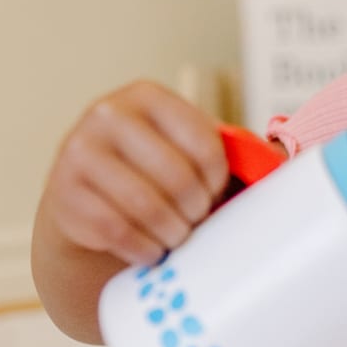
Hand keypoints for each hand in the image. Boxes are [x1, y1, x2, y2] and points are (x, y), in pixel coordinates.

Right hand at [41, 80, 228, 266]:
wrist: (88, 202)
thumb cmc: (152, 176)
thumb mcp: (185, 152)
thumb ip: (234, 153)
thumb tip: (282, 162)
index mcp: (147, 96)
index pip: (205, 143)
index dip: (217, 181)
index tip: (213, 195)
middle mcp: (107, 114)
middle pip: (178, 178)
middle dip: (195, 211)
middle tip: (194, 221)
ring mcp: (78, 151)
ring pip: (147, 207)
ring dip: (172, 234)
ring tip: (176, 237)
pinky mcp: (64, 193)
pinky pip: (118, 231)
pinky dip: (144, 249)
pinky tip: (150, 250)